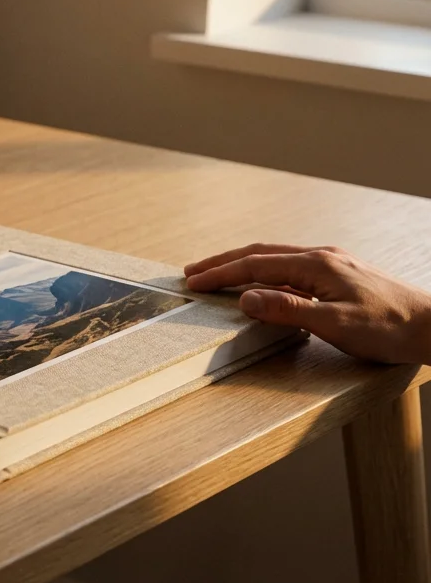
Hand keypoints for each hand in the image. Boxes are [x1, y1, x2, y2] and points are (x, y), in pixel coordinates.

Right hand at [184, 244, 430, 365]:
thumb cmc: (390, 328)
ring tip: (218, 274)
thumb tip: (247, 298)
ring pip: (275, 258)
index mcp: (316, 265)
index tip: (193, 281)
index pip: (255, 265)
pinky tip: (261, 281)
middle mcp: (322, 257)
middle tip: (193, 272)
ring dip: (242, 265)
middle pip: (260, 253)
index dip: (221, 274)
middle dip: (223, 263)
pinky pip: (291, 266)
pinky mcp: (340, 275)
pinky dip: (265, 271)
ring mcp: (333, 264)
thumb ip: (287, 309)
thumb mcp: (334, 324)